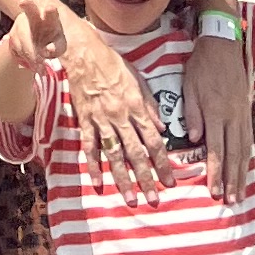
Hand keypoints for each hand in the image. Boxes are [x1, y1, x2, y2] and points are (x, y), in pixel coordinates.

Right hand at [16, 0, 69, 73]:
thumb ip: (57, 47)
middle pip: (30, 8)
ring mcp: (21, 24)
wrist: (36, 45)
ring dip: (32, 56)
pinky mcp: (12, 36)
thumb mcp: (59, 45)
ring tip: (41, 69)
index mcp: (50, 17)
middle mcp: (33, 16)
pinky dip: (26, 60)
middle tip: (23, 1)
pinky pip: (18, 50)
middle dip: (27, 4)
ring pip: (24, 40)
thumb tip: (48, 50)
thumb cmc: (52, 41)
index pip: (52, 12)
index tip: (50, 8)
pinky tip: (33, 65)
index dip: (50, 10)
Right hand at [56, 18, 171, 200]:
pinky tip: (97, 184)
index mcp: (137, 107)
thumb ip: (150, 105)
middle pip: (136, 153)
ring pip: (114, 155)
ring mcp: (102, 121)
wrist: (85, 54)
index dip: (163, 164)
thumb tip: (163, 127)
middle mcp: (121, 117)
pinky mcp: (85, 121)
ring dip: (123, 179)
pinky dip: (93, 166)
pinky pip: (89, 147)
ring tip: (130, 199)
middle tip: (154, 201)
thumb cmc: (114, 65)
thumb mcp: (139, 79)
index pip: (154, 141)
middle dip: (146, 179)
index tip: (170, 182)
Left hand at [182, 12, 254, 197]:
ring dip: (241, 173)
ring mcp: (241, 115)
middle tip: (231, 202)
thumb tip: (195, 139)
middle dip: (231, 181)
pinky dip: (247, 157)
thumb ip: (192, 114)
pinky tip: (245, 168)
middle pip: (232, 155)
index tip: (214, 191)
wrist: (223, 45)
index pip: (215, 150)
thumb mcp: (189, 86)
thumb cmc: (201, 65)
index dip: (215, 172)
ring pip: (243, 150)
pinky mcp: (246, 111)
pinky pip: (248, 139)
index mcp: (215, 112)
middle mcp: (231, 117)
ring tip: (240, 193)